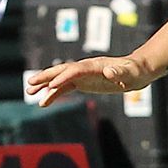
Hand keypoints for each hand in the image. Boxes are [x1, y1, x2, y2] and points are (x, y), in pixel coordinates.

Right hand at [25, 56, 156, 107]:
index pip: (76, 70)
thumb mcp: (130, 73)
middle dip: (46, 77)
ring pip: (60, 79)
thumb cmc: (135, 71)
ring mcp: (83, 75)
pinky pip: (65, 87)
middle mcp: (86, 68)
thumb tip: (109, 71)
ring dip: (45, 85)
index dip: (64, 77)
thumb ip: (119, 71)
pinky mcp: (84, 82)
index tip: (52, 86)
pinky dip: (54, 93)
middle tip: (30, 83)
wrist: (137, 71)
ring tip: (30, 92)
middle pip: (62, 71)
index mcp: (95, 65)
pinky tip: (44, 101)